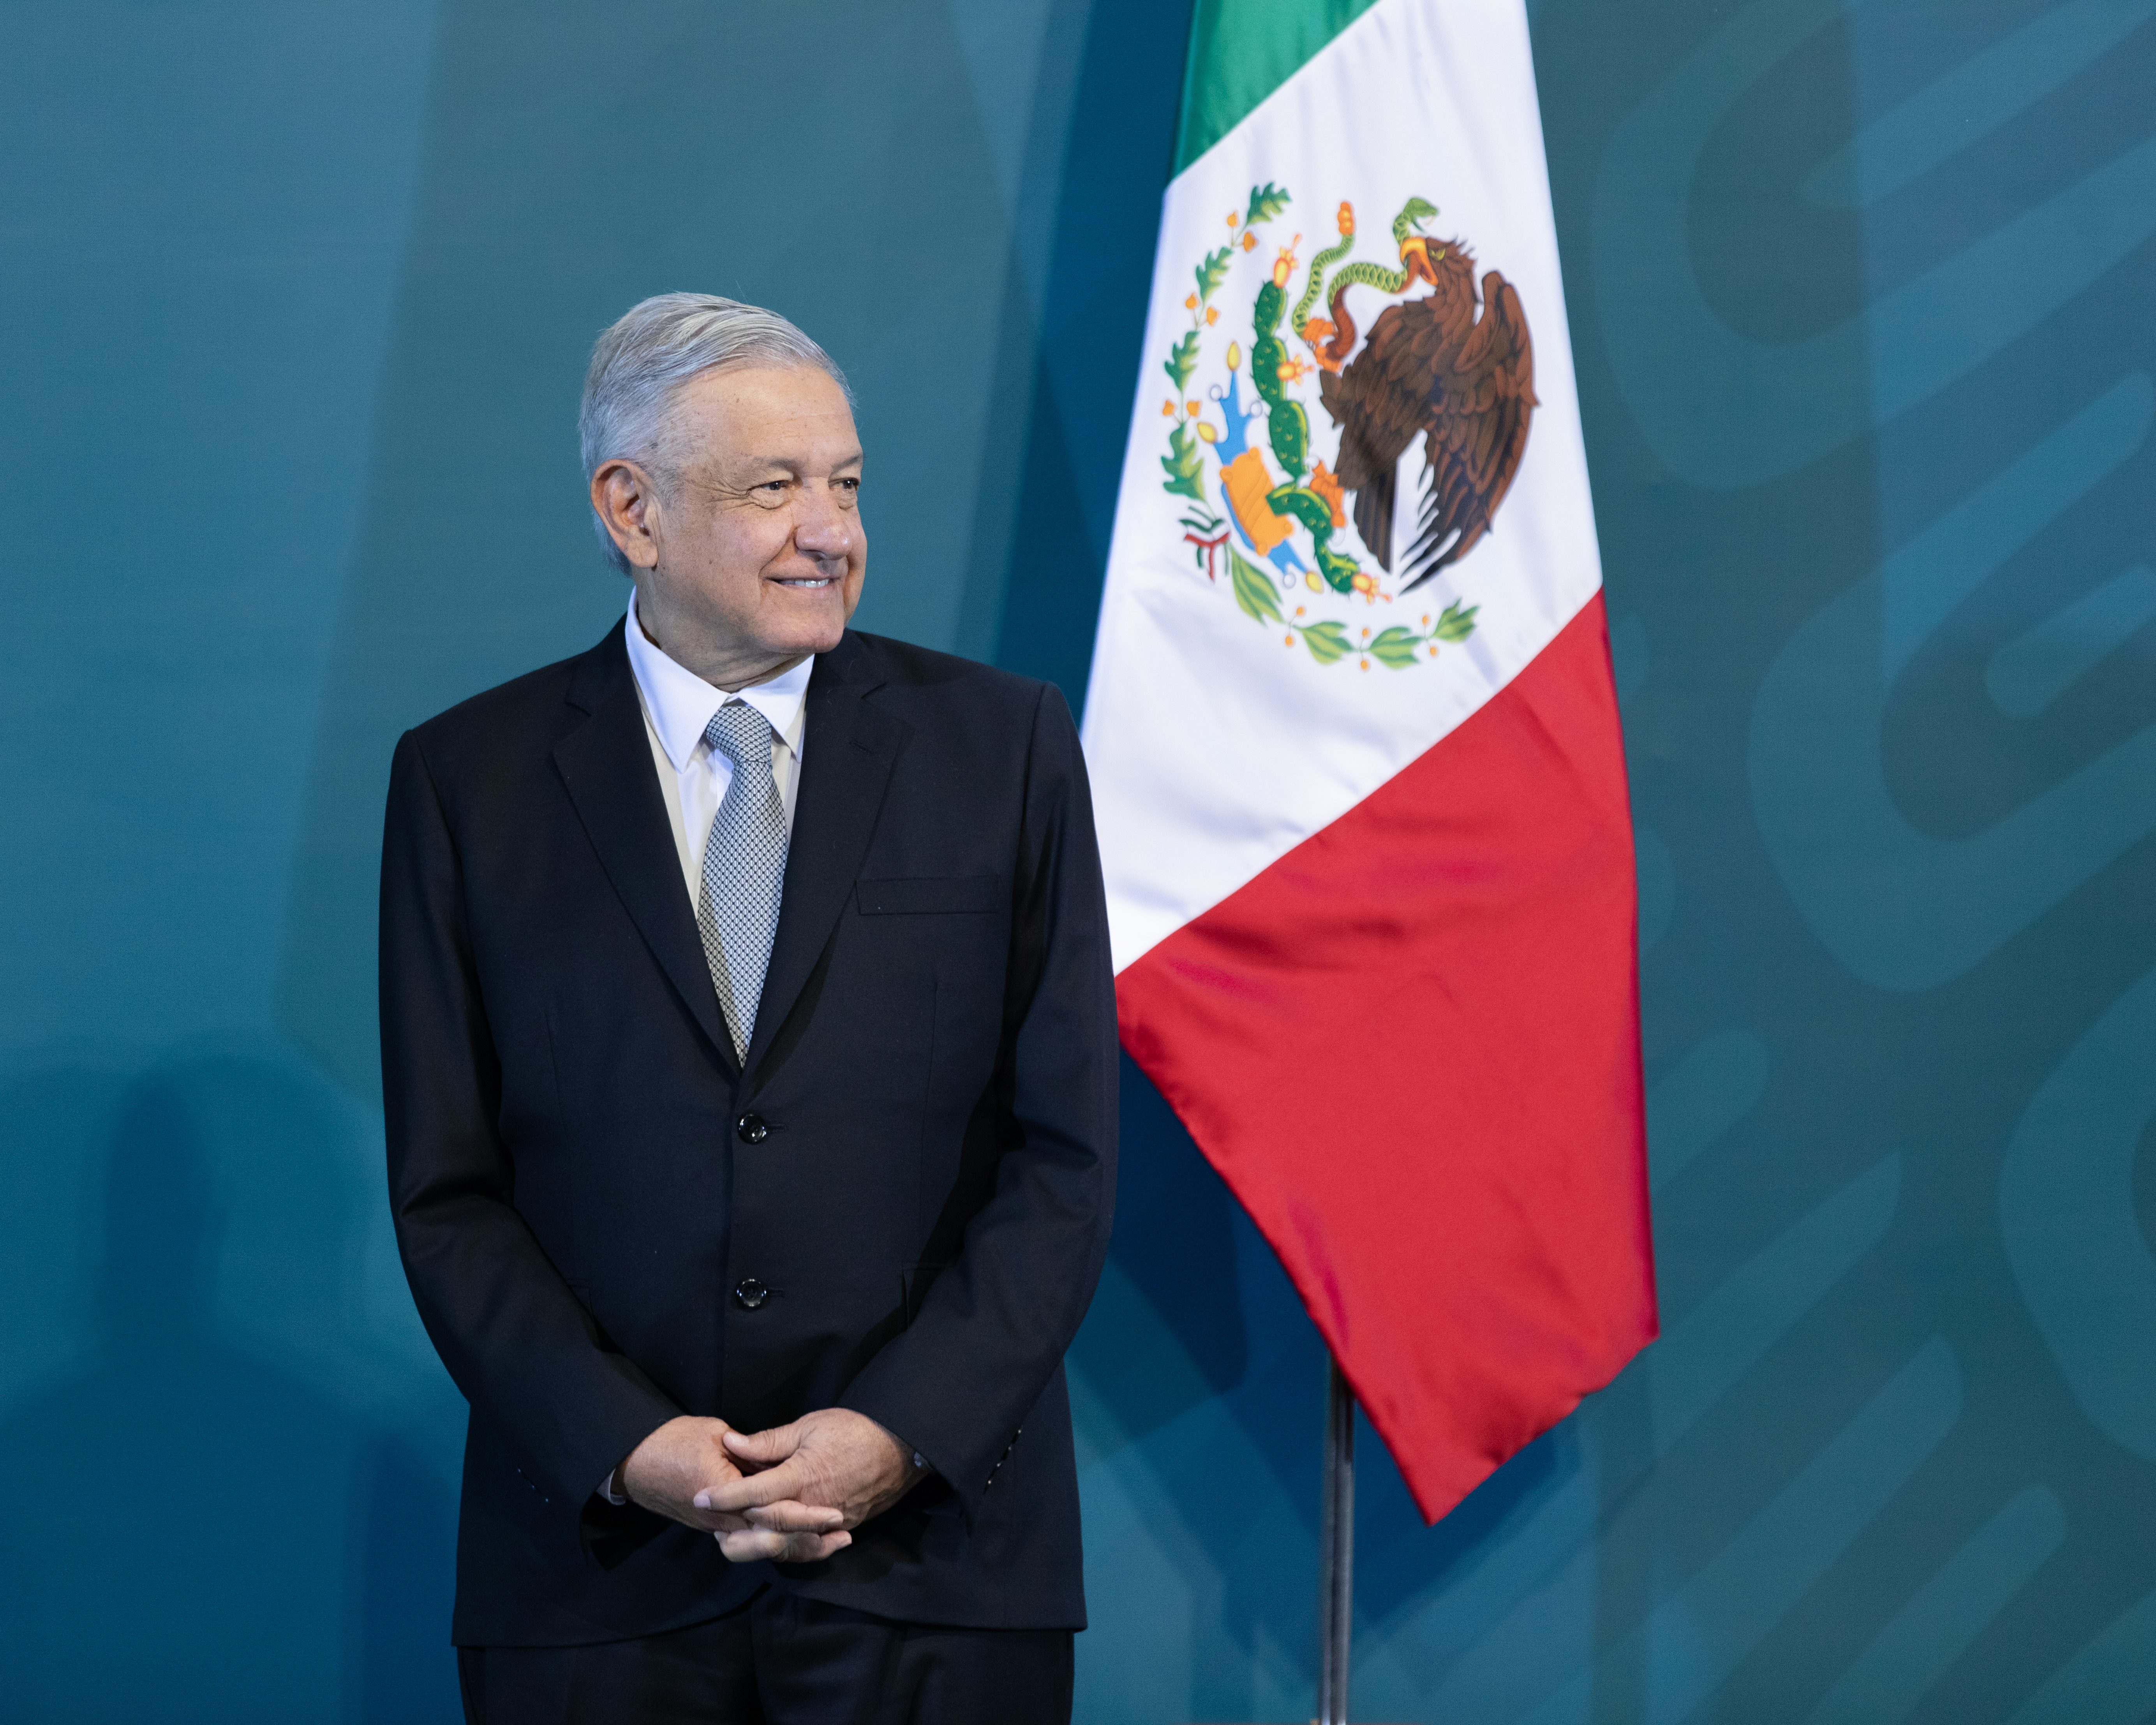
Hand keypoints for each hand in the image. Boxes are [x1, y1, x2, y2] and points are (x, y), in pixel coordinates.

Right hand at [618, 1415, 847, 1563]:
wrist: (635, 1463)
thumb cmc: (673, 1441)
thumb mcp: (712, 1434)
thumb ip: (746, 1448)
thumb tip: (774, 1455)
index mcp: (722, 1494)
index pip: (770, 1512)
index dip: (804, 1515)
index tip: (833, 1512)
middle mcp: (720, 1520)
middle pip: (770, 1541)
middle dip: (807, 1540)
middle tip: (840, 1532)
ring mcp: (718, 1528)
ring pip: (762, 1551)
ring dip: (797, 1549)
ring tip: (831, 1543)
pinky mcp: (718, 1529)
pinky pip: (752, 1545)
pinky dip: (779, 1546)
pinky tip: (804, 1540)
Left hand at [697, 1408, 920, 1562]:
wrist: (902, 1449)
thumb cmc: (855, 1430)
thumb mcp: (809, 1426)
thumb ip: (769, 1441)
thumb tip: (731, 1443)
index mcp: (801, 1476)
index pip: (753, 1493)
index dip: (723, 1496)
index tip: (700, 1496)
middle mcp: (811, 1506)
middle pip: (764, 1530)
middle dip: (734, 1531)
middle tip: (711, 1527)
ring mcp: (827, 1522)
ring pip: (784, 1545)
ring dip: (756, 1545)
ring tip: (734, 1538)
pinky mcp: (840, 1527)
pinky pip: (807, 1547)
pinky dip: (786, 1548)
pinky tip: (772, 1542)